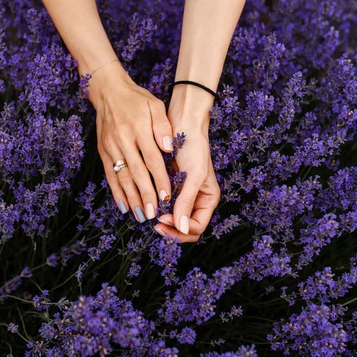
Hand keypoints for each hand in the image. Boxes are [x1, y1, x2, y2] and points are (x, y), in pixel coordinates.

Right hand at [87, 61, 173, 222]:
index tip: (167, 196)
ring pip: (122, 177)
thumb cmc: (137, 99)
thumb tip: (169, 148)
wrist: (108, 90)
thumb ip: (164, 126)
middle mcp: (123, 140)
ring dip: (131, 198)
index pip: (152, 159)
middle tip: (153, 213)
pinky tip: (123, 206)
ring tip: (141, 215)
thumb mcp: (155, 105)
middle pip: (136, 172)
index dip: (160, 179)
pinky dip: (116, 192)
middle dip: (145, 195)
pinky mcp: (103, 151)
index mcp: (139, 129)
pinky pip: (110, 175)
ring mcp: (111, 147)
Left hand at [154, 92, 219, 241]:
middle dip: (172, 230)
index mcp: (208, 200)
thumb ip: (187, 201)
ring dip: (163, 222)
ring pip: (173, 220)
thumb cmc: (194, 147)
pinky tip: (148, 206)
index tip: (165, 219)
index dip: (181, 229)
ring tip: (151, 216)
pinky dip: (157, 209)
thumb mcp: (194, 175)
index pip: (196, 227)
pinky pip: (164, 206)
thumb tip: (181, 228)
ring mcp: (182, 196)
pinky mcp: (170, 189)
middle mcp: (196, 201)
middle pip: (185, 228)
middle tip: (156, 225)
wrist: (182, 126)